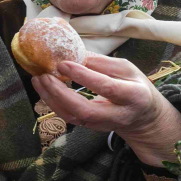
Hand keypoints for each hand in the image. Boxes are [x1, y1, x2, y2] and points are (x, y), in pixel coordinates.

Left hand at [32, 54, 180, 165]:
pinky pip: (68, 118)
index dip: (83, 76)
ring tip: (38, 80)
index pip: (106, 87)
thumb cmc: (134, 87)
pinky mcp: (90, 127)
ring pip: (73, 117)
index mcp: (133, 95)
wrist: (142, 117)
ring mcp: (102, 125)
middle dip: (60, 93)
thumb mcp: (127, 69)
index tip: (63, 63)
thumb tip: (75, 53)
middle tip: (44, 75)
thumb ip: (102, 63)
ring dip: (51, 99)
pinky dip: (53, 104)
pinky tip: (44, 90)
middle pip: (85, 110)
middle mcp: (118, 114)